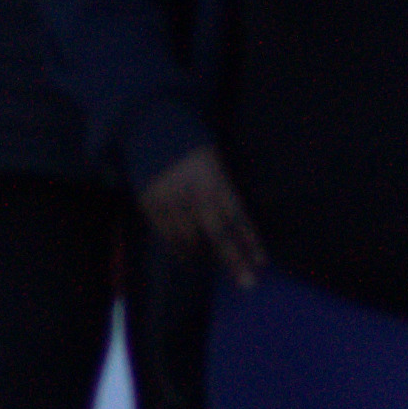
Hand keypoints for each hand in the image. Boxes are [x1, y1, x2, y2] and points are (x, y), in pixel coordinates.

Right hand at [140, 146, 263, 285]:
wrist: (146, 123)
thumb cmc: (186, 140)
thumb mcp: (212, 157)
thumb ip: (222, 186)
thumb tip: (233, 218)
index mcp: (214, 179)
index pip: (237, 216)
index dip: (250, 240)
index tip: (261, 262)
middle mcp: (194, 193)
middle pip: (218, 234)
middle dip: (234, 260)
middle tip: (247, 284)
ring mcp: (170, 200)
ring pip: (191, 239)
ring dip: (203, 255)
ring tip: (211, 263)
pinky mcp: (149, 203)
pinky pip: (166, 234)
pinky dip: (177, 248)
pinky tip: (186, 256)